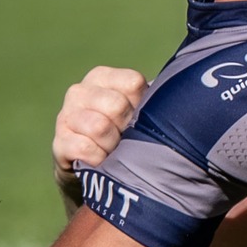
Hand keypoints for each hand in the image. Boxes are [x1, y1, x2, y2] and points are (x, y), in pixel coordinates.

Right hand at [54, 66, 145, 197]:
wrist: (97, 168)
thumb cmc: (128, 133)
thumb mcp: (140, 112)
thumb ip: (154, 99)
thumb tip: (188, 96)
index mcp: (102, 78)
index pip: (132, 83)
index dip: (143, 105)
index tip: (142, 117)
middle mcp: (80, 92)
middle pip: (116, 105)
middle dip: (128, 128)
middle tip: (128, 138)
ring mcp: (66, 116)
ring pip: (99, 127)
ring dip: (114, 146)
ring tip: (115, 150)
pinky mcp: (58, 143)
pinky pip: (85, 148)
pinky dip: (100, 159)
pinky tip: (102, 161)